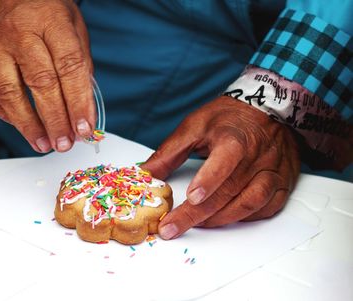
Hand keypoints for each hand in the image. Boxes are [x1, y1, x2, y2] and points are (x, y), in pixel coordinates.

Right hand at [0, 0, 94, 152]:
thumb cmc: (43, 12)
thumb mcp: (72, 26)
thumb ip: (80, 63)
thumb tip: (84, 107)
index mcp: (50, 21)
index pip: (69, 66)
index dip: (78, 102)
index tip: (85, 127)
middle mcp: (19, 32)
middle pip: (40, 83)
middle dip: (56, 120)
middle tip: (65, 143)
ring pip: (10, 93)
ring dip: (29, 125)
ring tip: (44, 144)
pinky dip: (7, 116)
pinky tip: (23, 128)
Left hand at [141, 96, 299, 238]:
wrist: (268, 108)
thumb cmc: (229, 118)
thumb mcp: (194, 125)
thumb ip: (169, 151)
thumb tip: (145, 172)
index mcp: (233, 138)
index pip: (224, 161)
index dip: (208, 181)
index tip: (191, 198)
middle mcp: (256, 156)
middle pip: (228, 190)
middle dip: (197, 214)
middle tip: (172, 226)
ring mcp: (272, 172)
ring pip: (249, 204)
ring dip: (219, 219)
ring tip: (195, 224)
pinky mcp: (282, 185)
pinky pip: (265, 209)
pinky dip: (244, 218)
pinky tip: (225, 218)